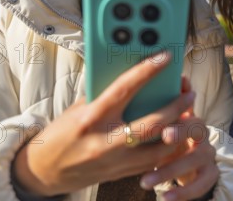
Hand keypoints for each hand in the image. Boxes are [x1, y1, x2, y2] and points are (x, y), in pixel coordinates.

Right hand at [12, 51, 194, 195]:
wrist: (43, 171)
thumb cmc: (60, 134)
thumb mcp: (77, 109)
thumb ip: (103, 95)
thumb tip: (130, 76)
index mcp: (91, 117)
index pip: (124, 89)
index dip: (147, 71)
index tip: (165, 58)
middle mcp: (104, 141)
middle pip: (151, 124)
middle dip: (176, 107)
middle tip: (189, 94)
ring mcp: (113, 162)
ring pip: (158, 149)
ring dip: (178, 131)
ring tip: (188, 115)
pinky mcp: (119, 175)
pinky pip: (151, 163)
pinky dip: (167, 148)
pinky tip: (176, 136)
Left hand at [139, 80, 219, 200]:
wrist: (185, 165)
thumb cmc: (166, 140)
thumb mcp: (161, 123)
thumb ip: (157, 106)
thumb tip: (159, 80)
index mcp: (187, 115)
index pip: (187, 103)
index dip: (181, 101)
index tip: (162, 100)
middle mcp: (201, 131)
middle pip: (197, 126)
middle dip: (181, 130)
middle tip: (163, 136)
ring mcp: (208, 152)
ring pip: (197, 157)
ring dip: (171, 169)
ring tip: (146, 181)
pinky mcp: (210, 173)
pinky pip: (202, 183)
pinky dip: (184, 191)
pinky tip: (165, 197)